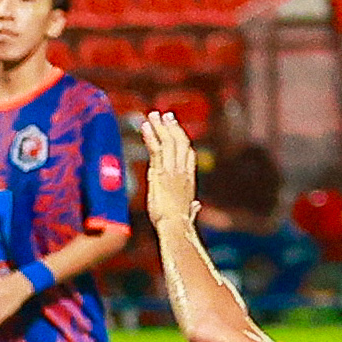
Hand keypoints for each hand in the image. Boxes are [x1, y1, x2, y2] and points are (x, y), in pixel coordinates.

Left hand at [140, 110, 198, 228]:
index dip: (182, 140)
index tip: (176, 130)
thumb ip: (192, 208)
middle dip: (172, 127)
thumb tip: (196, 206)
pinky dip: (150, 136)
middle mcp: (182, 170)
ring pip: (167, 142)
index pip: (188, 154)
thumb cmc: (179, 224)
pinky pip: (155, 149)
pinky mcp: (160, 171)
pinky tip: (144, 126)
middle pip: (179, 142)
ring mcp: (172, 169)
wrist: (175, 226)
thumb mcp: (188, 212)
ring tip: (153, 114)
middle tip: (165, 115)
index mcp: (189, 179)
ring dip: (160, 126)